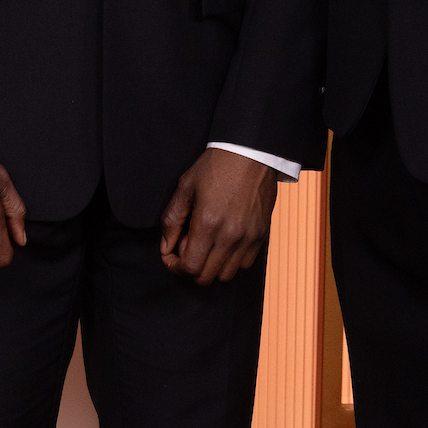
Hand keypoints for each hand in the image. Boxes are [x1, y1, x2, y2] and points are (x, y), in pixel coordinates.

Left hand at [159, 149, 276, 284]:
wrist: (250, 152)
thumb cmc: (216, 166)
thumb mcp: (185, 187)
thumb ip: (172, 220)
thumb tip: (166, 247)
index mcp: (208, 223)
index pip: (190, 267)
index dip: (176, 266)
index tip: (172, 256)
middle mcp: (230, 235)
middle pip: (206, 276)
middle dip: (191, 267)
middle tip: (188, 246)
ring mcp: (249, 237)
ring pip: (226, 275)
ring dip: (212, 266)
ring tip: (207, 244)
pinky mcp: (261, 235)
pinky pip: (244, 264)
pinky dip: (231, 261)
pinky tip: (224, 242)